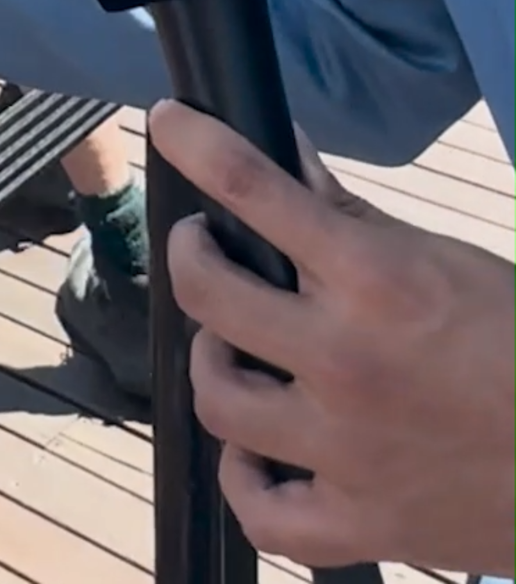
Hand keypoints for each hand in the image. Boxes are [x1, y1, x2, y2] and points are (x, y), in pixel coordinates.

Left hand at [151, 98, 515, 577]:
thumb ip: (346, 212)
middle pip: (208, 290)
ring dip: (212, 361)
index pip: (251, 187)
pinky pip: (261, 511)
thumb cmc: (515, 342)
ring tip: (235, 347)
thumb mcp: (440, 257)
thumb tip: (281, 156)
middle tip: (206, 246)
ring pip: (218, 399)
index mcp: (374, 279)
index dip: (193, 142)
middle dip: (192, 254)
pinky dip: (247, 479)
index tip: (167, 123)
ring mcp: (348, 451)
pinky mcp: (361, 524)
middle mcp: (347, 361)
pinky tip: (257, 450)